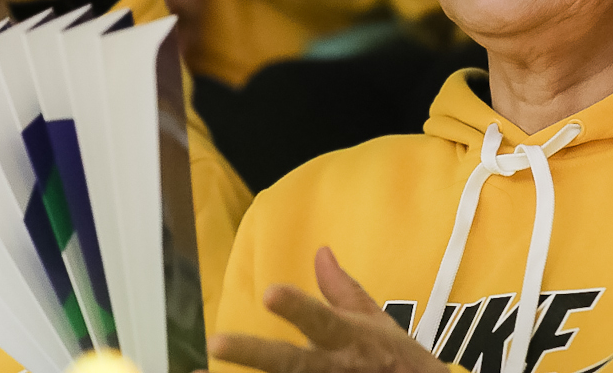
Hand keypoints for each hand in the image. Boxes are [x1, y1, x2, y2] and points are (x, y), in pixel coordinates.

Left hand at [210, 247, 444, 372]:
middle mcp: (335, 369)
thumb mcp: (375, 321)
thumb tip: (321, 251)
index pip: (322, 320)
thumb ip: (343, 290)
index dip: (298, 308)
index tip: (270, 292)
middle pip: (291, 364)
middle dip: (254, 353)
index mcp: (349, 339)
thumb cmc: (396, 360)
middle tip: (217, 343)